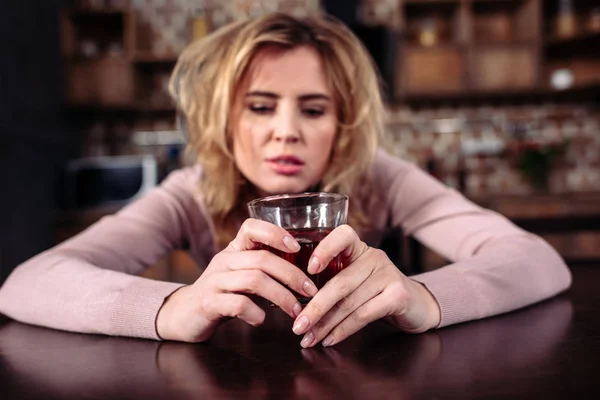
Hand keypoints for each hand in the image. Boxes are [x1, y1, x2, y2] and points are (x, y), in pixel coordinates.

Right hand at [156, 219, 318, 341]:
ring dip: (282, 296)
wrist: (182, 315)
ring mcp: (214, 281)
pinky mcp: (208, 303)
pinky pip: (238, 303)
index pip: (251, 227)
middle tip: (310, 291)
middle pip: (263, 259)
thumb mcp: (239, 274)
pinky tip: (262, 319)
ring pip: (254, 280)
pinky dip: (256, 313)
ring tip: (295, 311)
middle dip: (292, 275)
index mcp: (233, 250)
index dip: (275, 233)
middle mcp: (224, 261)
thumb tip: (304, 271)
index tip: (297, 247)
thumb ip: (263, 268)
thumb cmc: (221, 293)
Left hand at [291, 225, 440, 347]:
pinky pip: (363, 315)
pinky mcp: (397, 295)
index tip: (308, 269)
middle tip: (297, 326)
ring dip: (325, 325)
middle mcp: (374, 257)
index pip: (342, 235)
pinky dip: (343, 330)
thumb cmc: (376, 291)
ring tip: (309, 338)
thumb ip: (333, 281)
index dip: (324, 249)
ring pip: (349, 302)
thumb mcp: (355, 278)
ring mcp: (387, 275)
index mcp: (359, 248)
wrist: (417, 304)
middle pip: (339, 282)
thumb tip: (297, 304)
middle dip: (314, 307)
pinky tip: (330, 339)